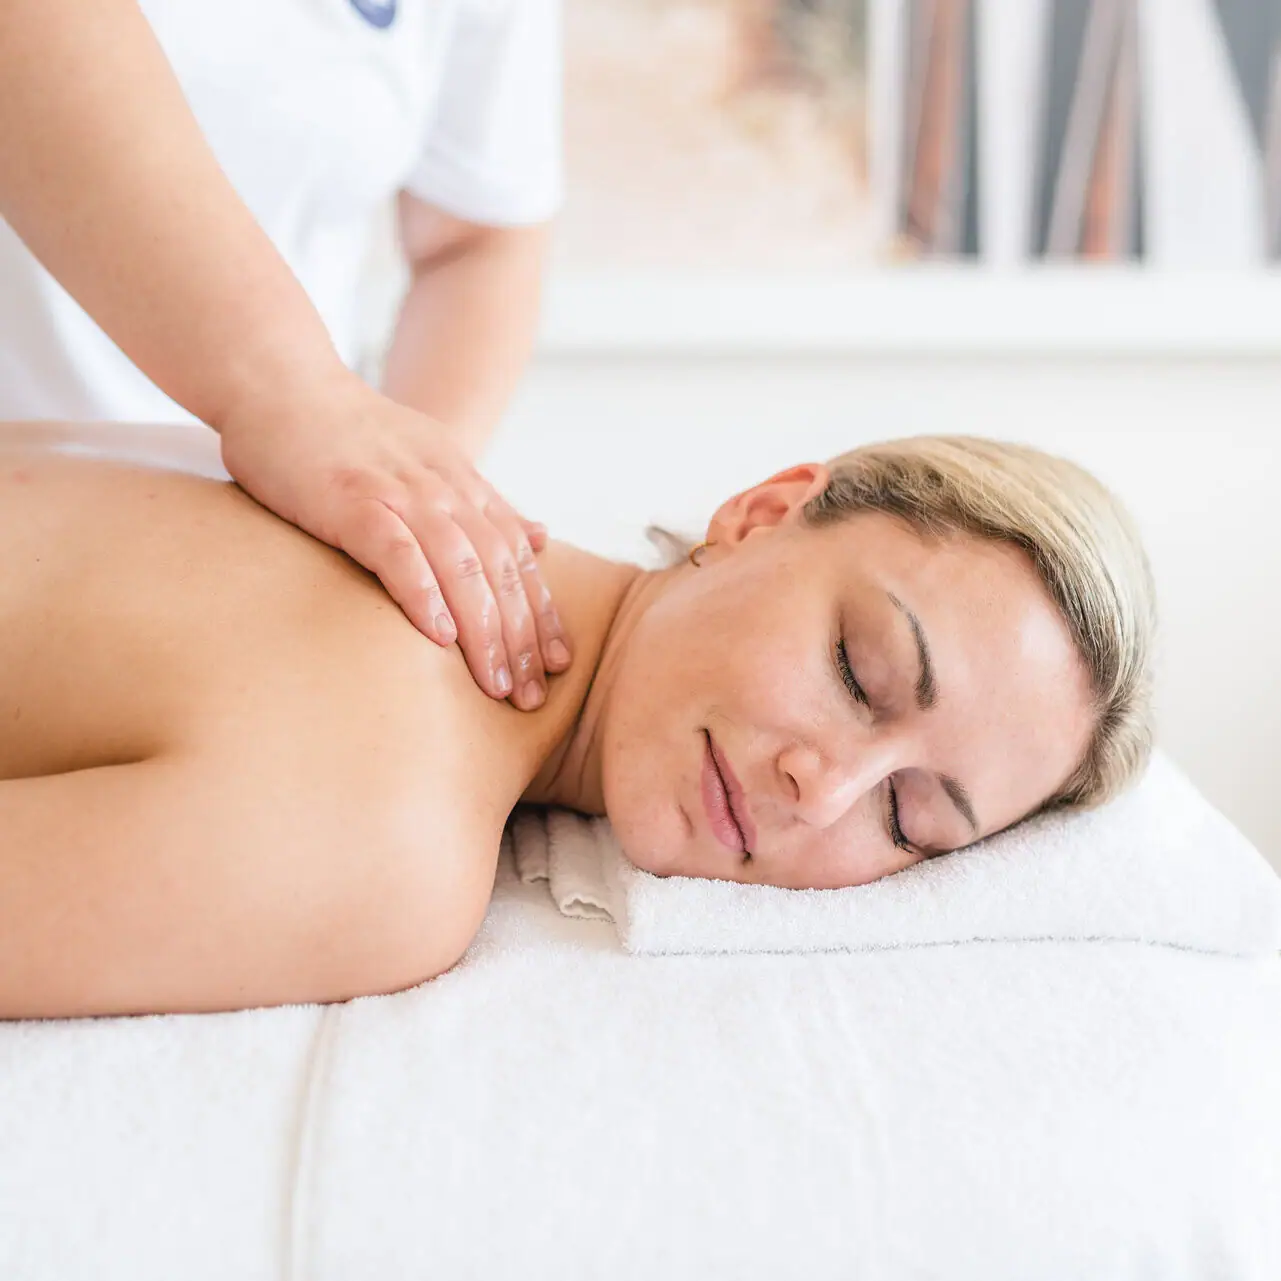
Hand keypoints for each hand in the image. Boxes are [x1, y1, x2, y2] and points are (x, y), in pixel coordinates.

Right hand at [216, 373, 570, 708]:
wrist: (281, 381)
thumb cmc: (347, 433)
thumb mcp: (431, 459)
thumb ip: (482, 504)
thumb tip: (540, 538)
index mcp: (463, 483)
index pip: (517, 556)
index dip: (541, 611)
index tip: (558, 663)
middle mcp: (442, 488)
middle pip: (498, 569)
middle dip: (521, 636)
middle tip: (533, 696)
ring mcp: (398, 492)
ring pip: (460, 565)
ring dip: (484, 629)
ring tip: (497, 684)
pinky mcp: (351, 498)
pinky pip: (397, 550)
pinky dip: (422, 592)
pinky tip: (439, 636)